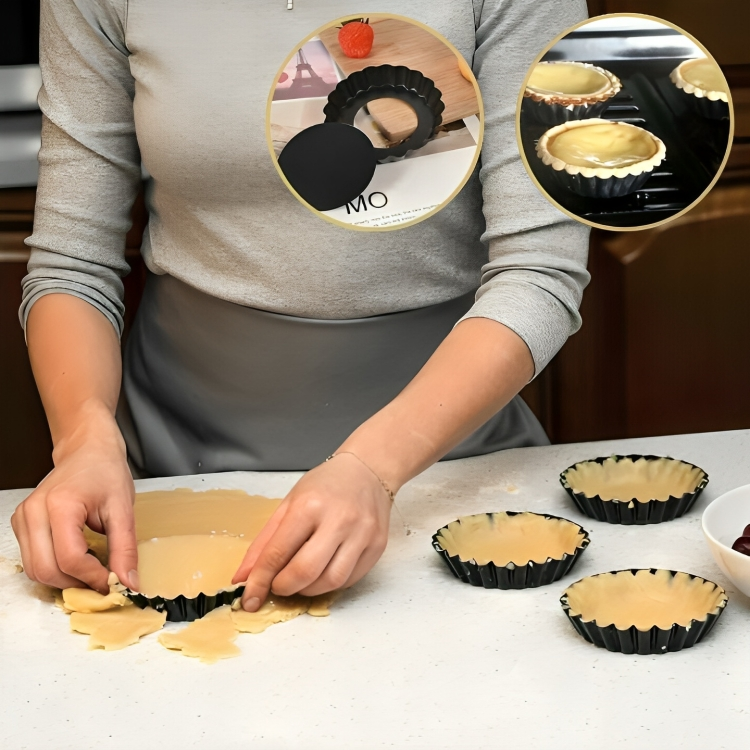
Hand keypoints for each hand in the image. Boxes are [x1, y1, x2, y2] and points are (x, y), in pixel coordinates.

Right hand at [11, 418, 136, 593]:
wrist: (88, 451)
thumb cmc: (105, 471)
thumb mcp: (123, 509)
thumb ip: (124, 548)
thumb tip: (127, 582)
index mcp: (60, 504)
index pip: (70, 558)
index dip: (93, 577)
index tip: (113, 582)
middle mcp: (34, 512)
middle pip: (47, 570)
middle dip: (77, 582)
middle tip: (103, 580)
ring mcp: (23, 518)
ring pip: (35, 570)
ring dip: (64, 579)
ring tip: (92, 570)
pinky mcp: (21, 524)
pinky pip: (32, 560)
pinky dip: (54, 568)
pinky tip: (77, 559)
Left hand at [233, 453, 391, 609]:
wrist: (368, 470)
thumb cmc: (326, 485)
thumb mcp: (289, 503)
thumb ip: (265, 542)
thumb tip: (245, 577)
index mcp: (310, 505)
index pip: (279, 552)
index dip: (260, 580)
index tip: (250, 599)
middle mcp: (339, 520)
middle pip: (305, 572)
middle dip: (284, 588)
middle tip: (278, 586)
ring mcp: (362, 534)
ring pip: (331, 582)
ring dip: (308, 590)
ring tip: (301, 580)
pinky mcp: (377, 546)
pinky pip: (350, 579)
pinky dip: (331, 584)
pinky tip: (323, 572)